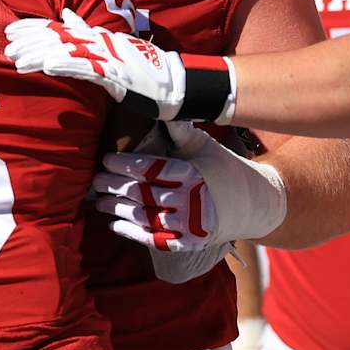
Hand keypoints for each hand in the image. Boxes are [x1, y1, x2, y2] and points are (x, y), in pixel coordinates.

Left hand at [4, 9, 186, 119]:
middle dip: (30, 41)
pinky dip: (65, 65)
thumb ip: (85, 30)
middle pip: (58, 38)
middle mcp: (100, 42)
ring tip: (18, 61)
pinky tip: (47, 67)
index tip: (10, 31)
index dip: (33, 28)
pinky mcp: (115, 74)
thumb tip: (64, 15)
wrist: (173, 83)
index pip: (59, 28)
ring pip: (67, 51)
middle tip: (7, 46)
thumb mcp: (110, 46)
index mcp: (97, 36)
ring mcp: (108, 56)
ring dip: (40, 55)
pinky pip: (86, 68)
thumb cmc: (141, 68)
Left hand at [92, 122, 286, 253]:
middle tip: (94, 181)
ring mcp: (190, 225)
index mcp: (193, 174)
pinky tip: (114, 224)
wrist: (255, 204)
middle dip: (114, 186)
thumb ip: (181, 131)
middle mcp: (191, 201)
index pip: (150, 169)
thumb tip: (163, 106)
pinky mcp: (190, 243)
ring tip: (98, 201)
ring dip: (117, 210)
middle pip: (143, 193)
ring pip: (145, 217)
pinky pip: (155, 240)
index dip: (124, 165)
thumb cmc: (224, 169)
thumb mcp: (206, 146)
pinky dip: (133, 233)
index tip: (105, 159)